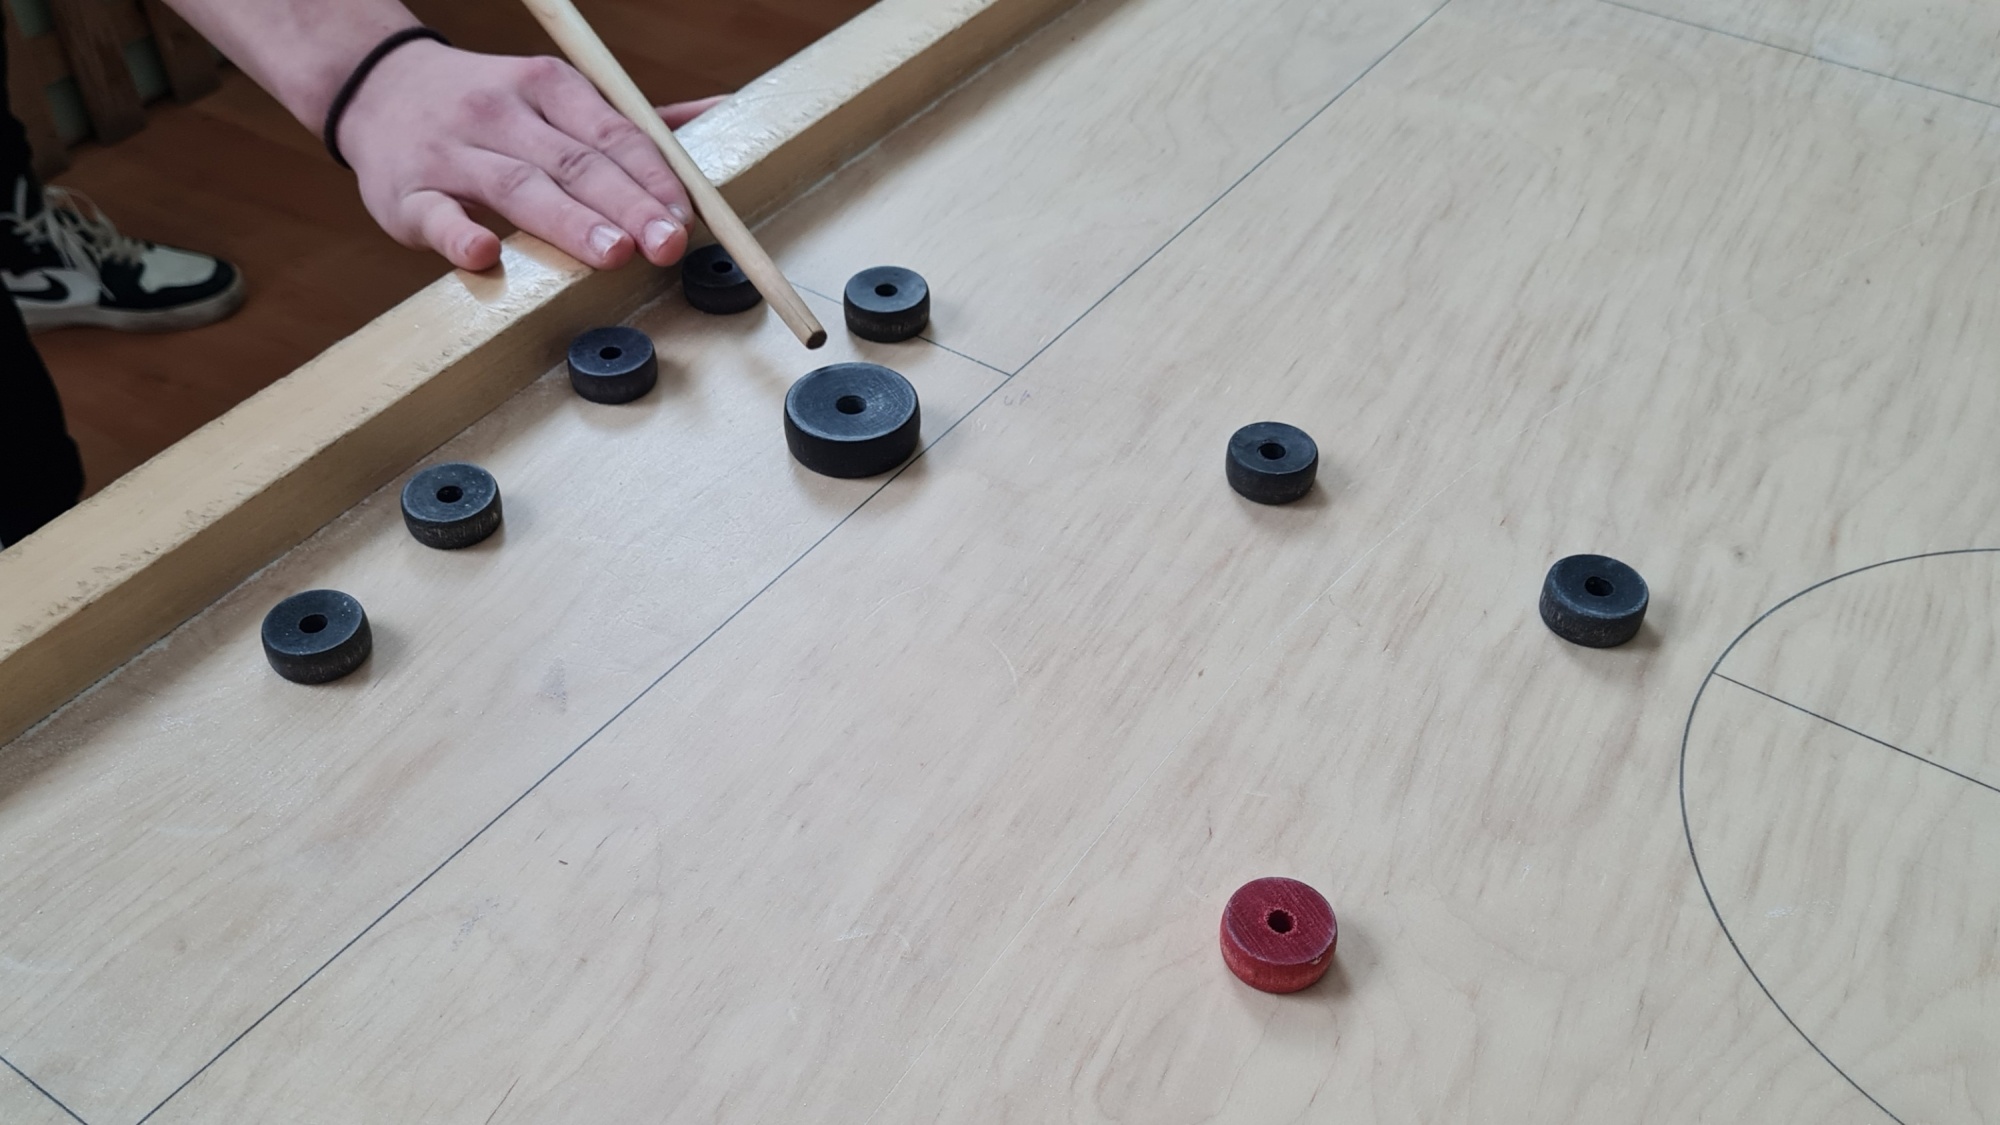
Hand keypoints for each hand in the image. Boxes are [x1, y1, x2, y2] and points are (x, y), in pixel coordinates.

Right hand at [336, 39, 724, 271]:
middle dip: (626, 204)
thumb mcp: (557, 95)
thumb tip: (722, 115)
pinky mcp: (406, 193)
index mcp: (546, 87)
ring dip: (567, 221)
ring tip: (612, 252)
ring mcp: (451, 153)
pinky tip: (487, 257)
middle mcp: (500, 113)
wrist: (373, 88)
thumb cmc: (488, 107)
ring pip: (516, 186)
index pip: (611, 131)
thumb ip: (632, 119)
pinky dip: (459, 235)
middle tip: (666, 244)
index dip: (651, 175)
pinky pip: (434, 215)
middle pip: (573, 161)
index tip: (685, 215)